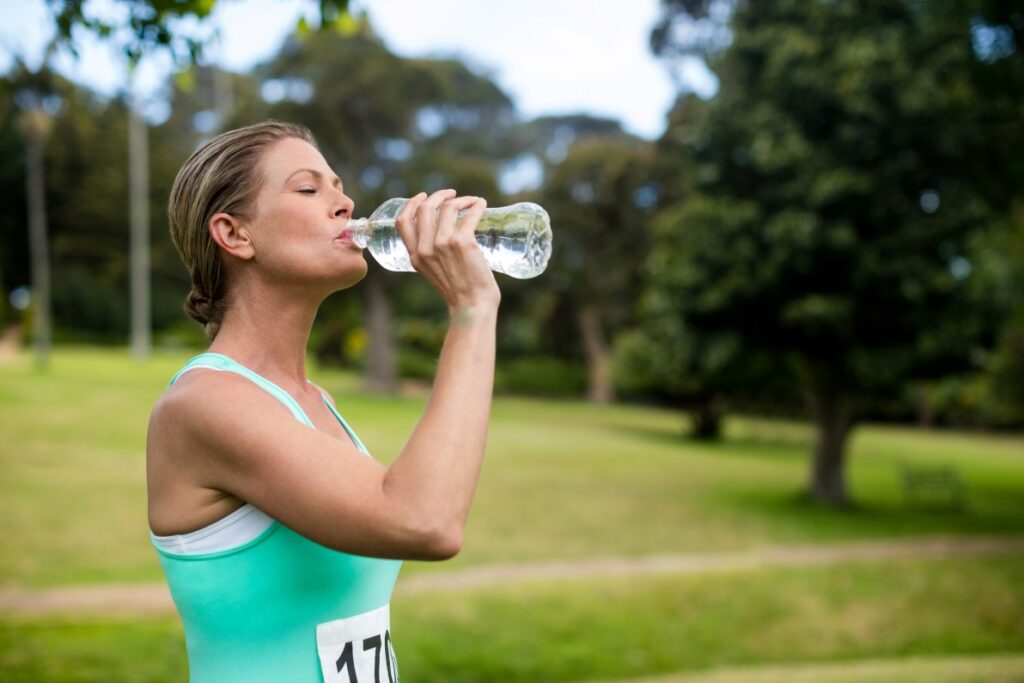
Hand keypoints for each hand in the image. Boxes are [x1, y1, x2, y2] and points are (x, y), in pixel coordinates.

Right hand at [395, 189, 500, 311]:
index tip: (422, 196)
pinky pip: (469, 214)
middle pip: (424, 209)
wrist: (472, 305)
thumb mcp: (432, 272)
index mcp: (415, 256)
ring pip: (446, 207)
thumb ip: (430, 255)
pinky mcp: (463, 242)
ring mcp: (443, 244)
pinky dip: (476, 205)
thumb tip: (441, 233)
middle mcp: (425, 249)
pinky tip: (481, 204)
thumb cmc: (458, 292)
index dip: (411, 204)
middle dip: (438, 195)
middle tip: (451, 194)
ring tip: (470, 201)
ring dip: (460, 199)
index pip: (402, 222)